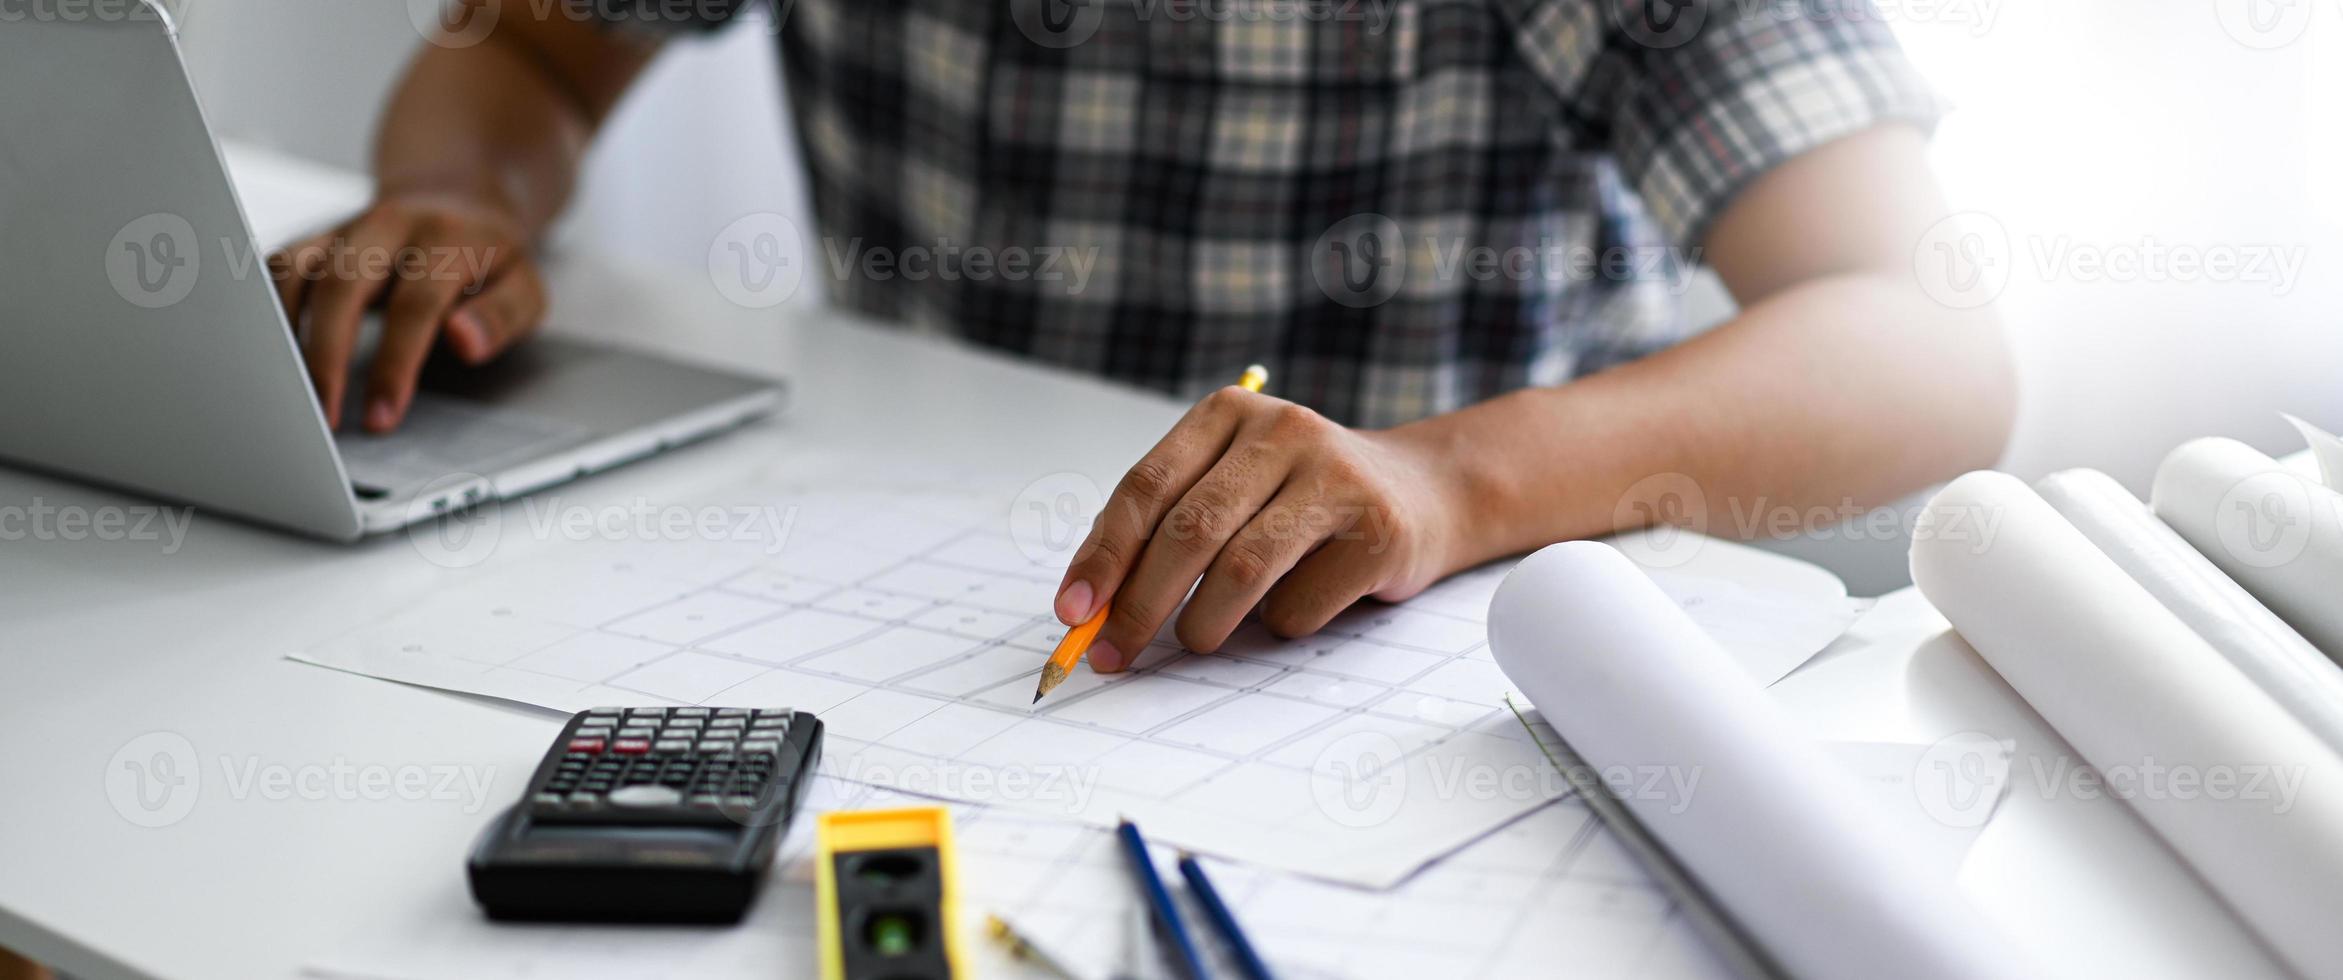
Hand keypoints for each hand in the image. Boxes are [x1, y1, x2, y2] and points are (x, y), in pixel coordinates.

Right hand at [269, 191, 546, 432]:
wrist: (458, 199)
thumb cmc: (492, 260)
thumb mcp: (524, 289)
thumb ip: (500, 318)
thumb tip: (464, 341)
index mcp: (447, 238)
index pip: (415, 305)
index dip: (395, 364)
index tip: (381, 416)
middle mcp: (389, 225)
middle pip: (342, 284)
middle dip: (326, 356)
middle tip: (322, 416)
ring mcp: (346, 228)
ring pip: (295, 271)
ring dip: (284, 336)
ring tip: (286, 394)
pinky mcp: (316, 238)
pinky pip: (276, 269)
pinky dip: (264, 310)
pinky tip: (268, 356)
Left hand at [1053, 387, 1476, 670]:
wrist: (1422, 494)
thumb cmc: (1299, 501)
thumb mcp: (1231, 485)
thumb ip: (1163, 527)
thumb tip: (1089, 603)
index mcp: (1229, 413)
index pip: (1147, 486)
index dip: (1103, 555)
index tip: (1073, 611)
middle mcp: (1284, 431)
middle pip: (1189, 531)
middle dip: (1139, 605)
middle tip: (1111, 653)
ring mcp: (1338, 478)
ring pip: (1241, 570)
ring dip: (1202, 625)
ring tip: (1195, 640)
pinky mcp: (1379, 532)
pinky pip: (1299, 605)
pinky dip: (1277, 627)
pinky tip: (1291, 608)